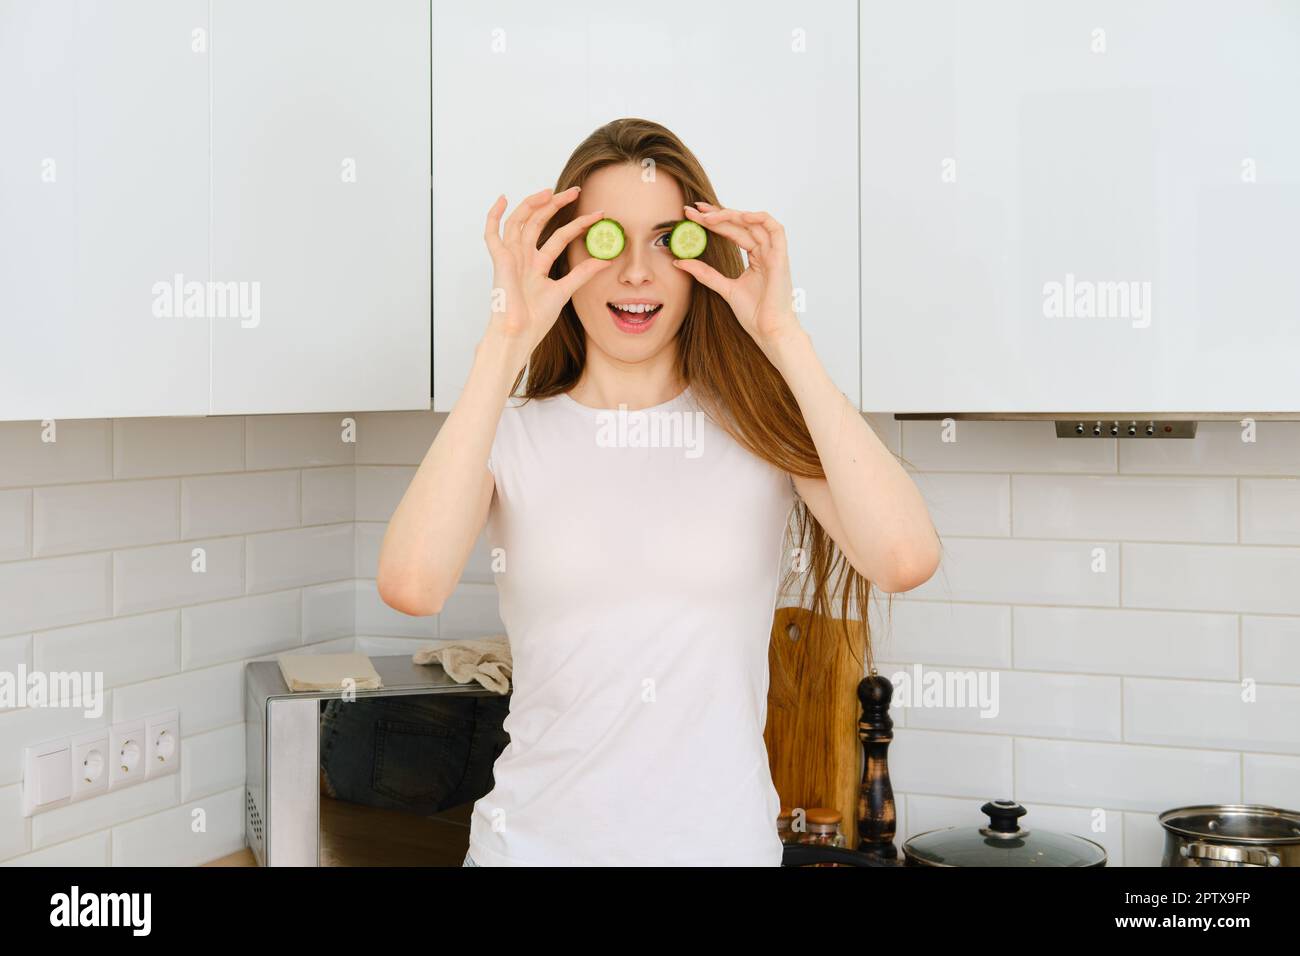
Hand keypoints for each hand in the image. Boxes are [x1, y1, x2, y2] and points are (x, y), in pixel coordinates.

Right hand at [482, 186, 612, 355]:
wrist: (519, 335)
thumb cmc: (535, 320)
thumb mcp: (564, 291)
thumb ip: (581, 274)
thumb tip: (606, 260)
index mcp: (537, 264)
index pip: (559, 236)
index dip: (577, 224)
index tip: (597, 215)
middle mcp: (523, 257)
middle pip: (539, 221)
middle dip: (556, 204)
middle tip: (576, 191)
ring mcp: (511, 257)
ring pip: (520, 221)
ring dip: (534, 204)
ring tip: (551, 191)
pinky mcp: (499, 260)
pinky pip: (492, 234)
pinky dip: (494, 216)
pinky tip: (502, 199)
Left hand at [672, 202, 803, 351]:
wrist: (769, 330)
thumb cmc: (755, 314)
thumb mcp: (724, 288)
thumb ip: (705, 273)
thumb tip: (680, 261)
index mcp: (755, 257)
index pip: (732, 231)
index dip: (713, 221)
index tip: (693, 215)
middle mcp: (765, 251)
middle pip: (740, 224)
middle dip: (716, 214)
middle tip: (694, 210)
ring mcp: (774, 253)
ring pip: (754, 222)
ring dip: (732, 215)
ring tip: (709, 216)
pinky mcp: (781, 257)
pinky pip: (775, 228)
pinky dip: (759, 218)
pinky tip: (740, 216)